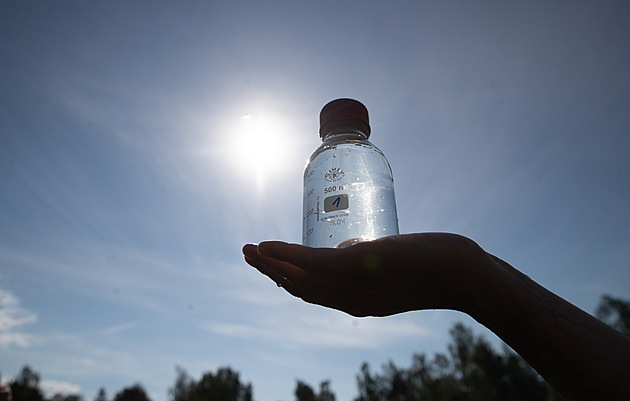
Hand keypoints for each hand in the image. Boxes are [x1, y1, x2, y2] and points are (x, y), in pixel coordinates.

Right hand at [242, 233, 487, 316]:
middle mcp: (349, 301)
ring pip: (298, 278)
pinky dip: (284, 255)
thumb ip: (367, 259)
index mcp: (357, 302)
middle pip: (298, 289)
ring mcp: (352, 285)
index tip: (270, 267)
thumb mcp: (393, 265)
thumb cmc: (436, 267)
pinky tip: (267, 246)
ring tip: (247, 250)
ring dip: (268, 264)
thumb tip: (345, 247)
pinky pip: (311, 263)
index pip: (313, 294)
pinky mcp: (357, 266)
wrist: (464, 274)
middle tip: (248, 254)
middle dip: (269, 273)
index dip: (286, 281)